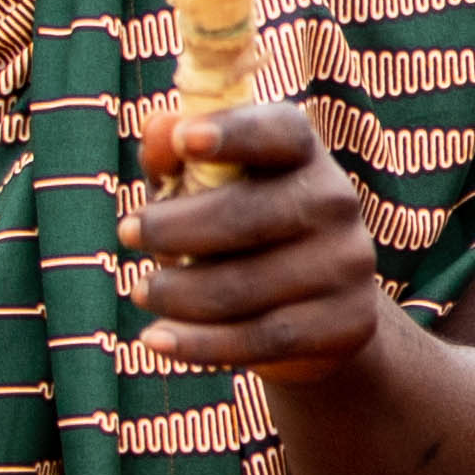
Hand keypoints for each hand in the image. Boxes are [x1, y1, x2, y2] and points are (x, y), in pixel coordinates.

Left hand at [124, 96, 385, 382]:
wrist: (316, 308)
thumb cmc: (240, 229)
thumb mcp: (204, 188)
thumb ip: (176, 156)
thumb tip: (159, 129)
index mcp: (302, 151)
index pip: (277, 132)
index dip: (233, 133)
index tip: (187, 140)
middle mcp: (335, 199)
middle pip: (246, 217)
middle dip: (173, 228)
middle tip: (126, 233)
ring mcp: (348, 263)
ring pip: (242, 288)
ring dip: (176, 293)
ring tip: (142, 291)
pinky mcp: (348, 322)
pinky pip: (259, 339)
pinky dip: (197, 345)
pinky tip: (156, 340)